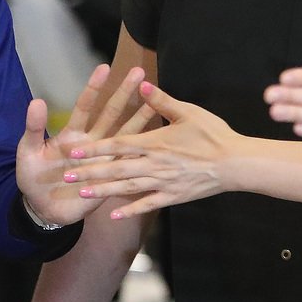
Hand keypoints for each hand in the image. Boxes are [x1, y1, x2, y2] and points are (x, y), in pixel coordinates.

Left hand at [17, 64, 156, 225]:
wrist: (42, 209)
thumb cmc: (33, 177)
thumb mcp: (29, 152)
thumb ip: (34, 128)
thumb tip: (37, 101)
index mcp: (72, 133)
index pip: (85, 106)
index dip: (94, 88)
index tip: (105, 68)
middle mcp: (91, 142)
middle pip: (111, 114)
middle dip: (124, 93)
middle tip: (139, 72)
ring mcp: (103, 160)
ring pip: (126, 137)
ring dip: (140, 120)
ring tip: (156, 104)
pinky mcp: (110, 179)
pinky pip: (129, 167)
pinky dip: (142, 158)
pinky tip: (158, 148)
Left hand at [64, 82, 239, 218]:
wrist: (235, 163)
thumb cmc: (213, 134)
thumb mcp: (189, 112)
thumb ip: (162, 101)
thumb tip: (142, 86)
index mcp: (156, 143)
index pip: (118, 145)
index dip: (95, 149)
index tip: (74, 152)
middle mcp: (154, 164)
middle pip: (116, 169)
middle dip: (90, 172)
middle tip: (66, 176)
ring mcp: (163, 183)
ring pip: (127, 188)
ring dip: (104, 191)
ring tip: (82, 193)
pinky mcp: (172, 196)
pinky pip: (147, 205)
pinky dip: (130, 210)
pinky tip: (113, 215)